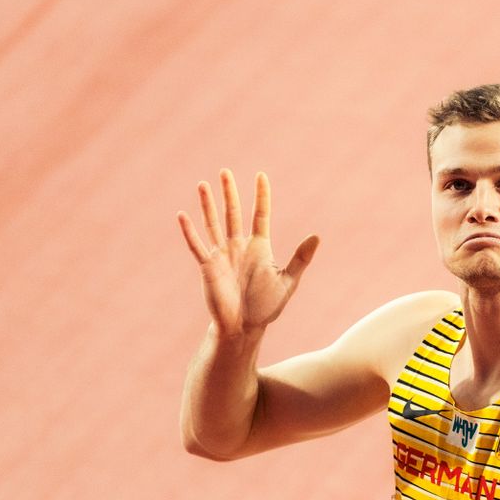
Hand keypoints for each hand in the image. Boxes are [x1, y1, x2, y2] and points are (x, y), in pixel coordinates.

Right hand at [177, 169, 318, 339]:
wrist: (244, 328)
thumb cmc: (266, 307)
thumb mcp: (287, 282)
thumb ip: (301, 258)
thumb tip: (317, 236)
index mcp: (258, 248)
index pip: (260, 215)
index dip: (261, 196)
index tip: (261, 176)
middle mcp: (238, 247)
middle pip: (233, 213)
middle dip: (230, 193)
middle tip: (225, 172)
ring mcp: (222, 255)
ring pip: (214, 224)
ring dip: (208, 205)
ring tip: (203, 184)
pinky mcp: (208, 267)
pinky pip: (197, 246)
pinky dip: (190, 232)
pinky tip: (182, 216)